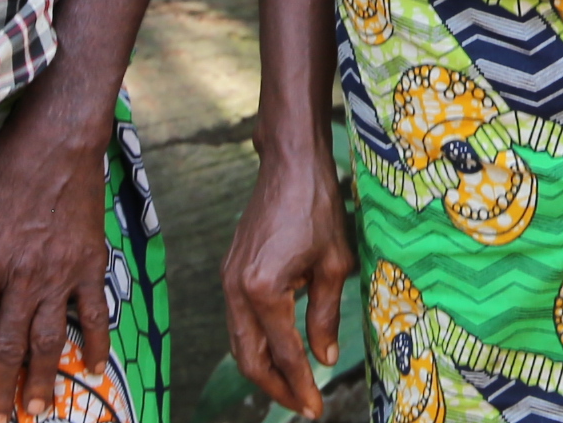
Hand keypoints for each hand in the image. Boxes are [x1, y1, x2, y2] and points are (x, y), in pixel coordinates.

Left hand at [0, 96, 120, 420]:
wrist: (58, 140)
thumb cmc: (4, 168)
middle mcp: (22, 278)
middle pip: (10, 345)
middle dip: (2, 388)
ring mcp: (60, 273)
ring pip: (50, 339)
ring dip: (43, 378)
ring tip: (39, 409)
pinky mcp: (89, 263)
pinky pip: (93, 311)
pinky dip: (95, 341)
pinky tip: (94, 368)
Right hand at [223, 142, 358, 415]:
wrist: (290, 164)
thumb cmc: (318, 207)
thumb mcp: (335, 265)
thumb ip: (326, 315)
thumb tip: (325, 359)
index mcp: (264, 291)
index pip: (283, 353)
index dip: (300, 386)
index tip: (316, 409)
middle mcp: (236, 290)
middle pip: (248, 358)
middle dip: (275, 387)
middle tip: (303, 406)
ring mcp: (228, 280)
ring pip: (238, 342)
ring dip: (262, 369)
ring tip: (292, 387)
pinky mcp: (230, 271)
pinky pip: (238, 320)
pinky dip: (256, 343)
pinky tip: (278, 351)